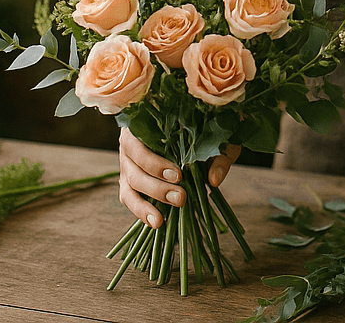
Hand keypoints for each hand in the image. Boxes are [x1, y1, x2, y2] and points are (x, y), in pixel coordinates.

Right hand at [118, 127, 240, 227]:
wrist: (201, 128)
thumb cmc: (204, 128)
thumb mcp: (216, 137)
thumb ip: (217, 156)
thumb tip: (214, 180)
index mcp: (144, 123)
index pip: (139, 144)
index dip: (155, 162)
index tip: (178, 175)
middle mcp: (130, 143)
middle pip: (134, 168)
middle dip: (156, 187)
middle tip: (180, 198)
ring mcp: (128, 162)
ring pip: (129, 185)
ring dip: (146, 204)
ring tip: (160, 220)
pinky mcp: (130, 181)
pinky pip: (130, 198)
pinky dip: (141, 211)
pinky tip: (156, 222)